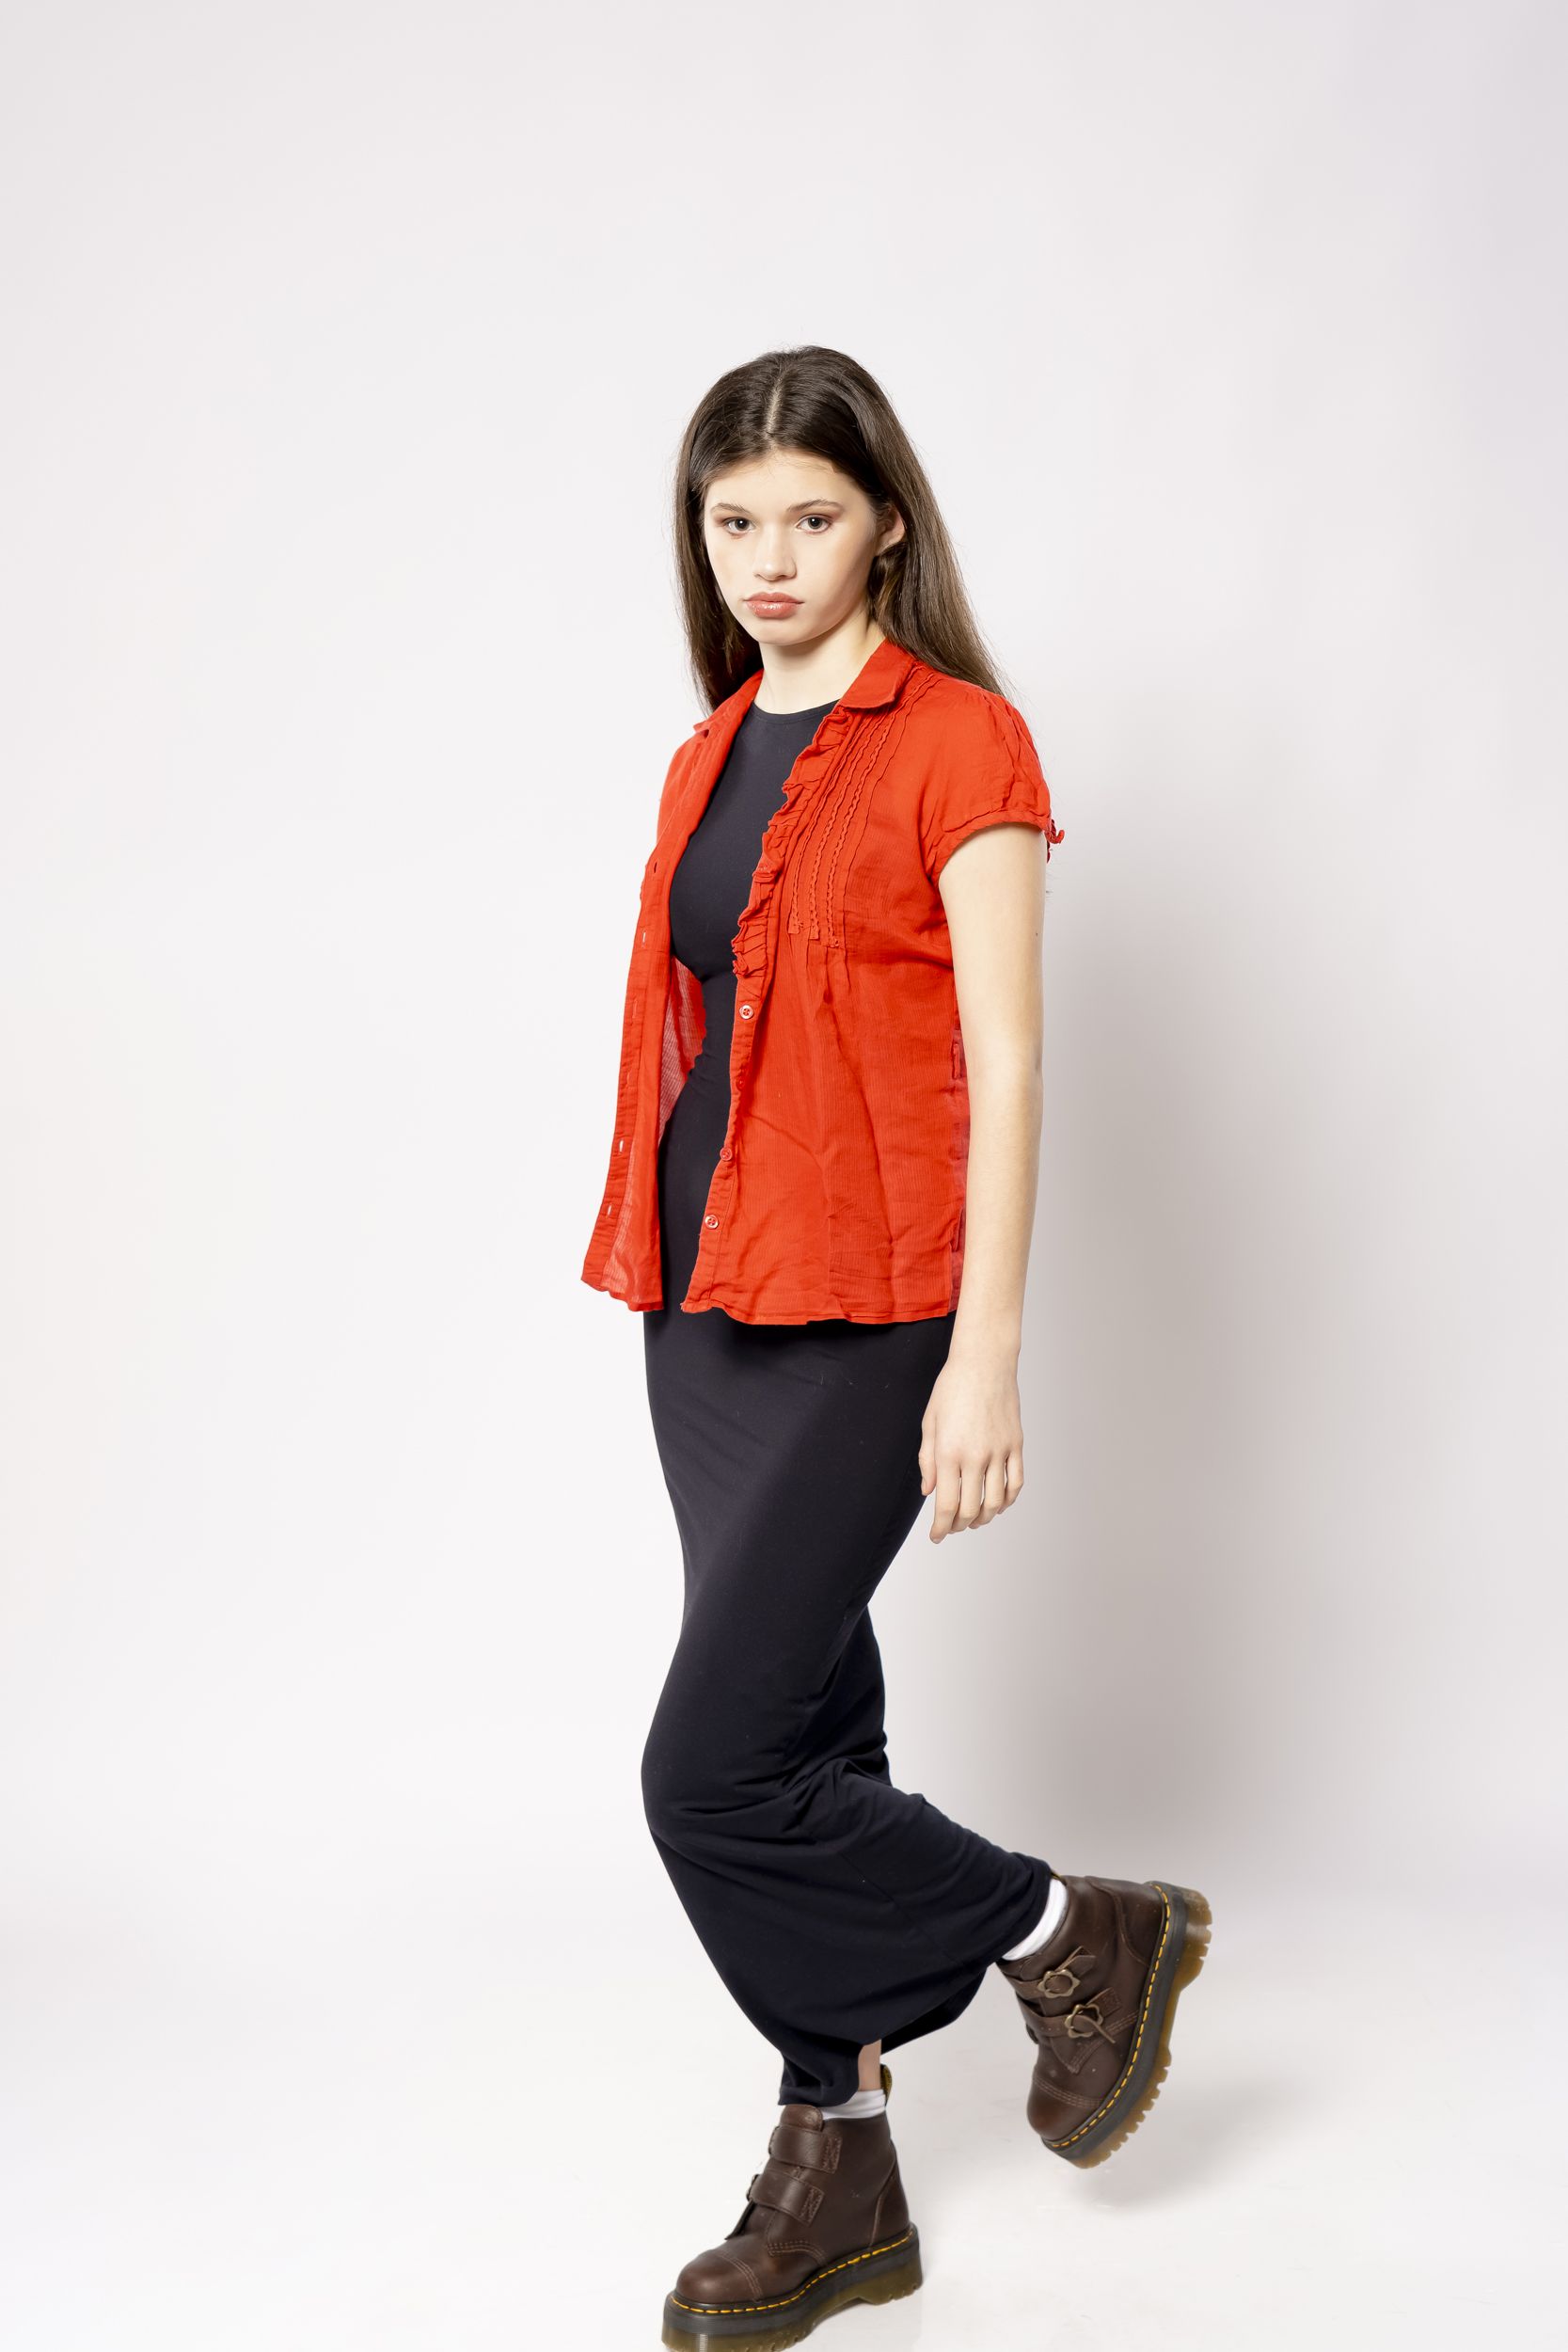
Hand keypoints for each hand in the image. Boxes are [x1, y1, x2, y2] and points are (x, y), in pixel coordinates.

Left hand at [918, 1349, 1024, 1539]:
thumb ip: (927, 1460)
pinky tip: (999, 1503)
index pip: (946, 1505)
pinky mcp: (1016, 1445)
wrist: (984, 1362)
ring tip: (974, 1519)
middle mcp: (976, 1456)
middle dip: (959, 1525)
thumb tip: (929, 1491)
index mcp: (949, 1452)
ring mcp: (999, 1452)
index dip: (941, 1527)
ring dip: (984, 1517)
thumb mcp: (929, 1423)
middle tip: (952, 1527)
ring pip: (996, 1501)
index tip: (936, 1536)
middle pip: (970, 1509)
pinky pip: (1016, 1483)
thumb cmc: (952, 1388)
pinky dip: (1008, 1500)